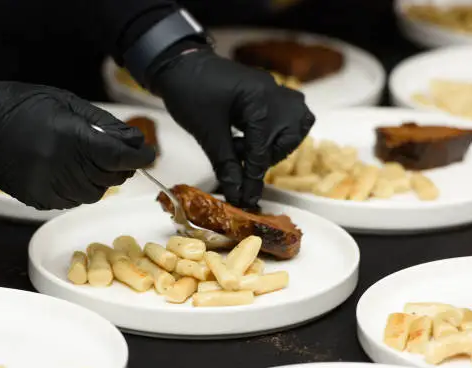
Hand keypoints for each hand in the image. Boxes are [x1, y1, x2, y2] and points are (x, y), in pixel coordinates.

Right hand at [0, 78, 154, 209]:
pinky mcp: (37, 199)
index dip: (139, 156)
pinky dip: (81, 188)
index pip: (119, 156)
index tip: (148, 153)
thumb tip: (133, 141)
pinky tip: (73, 172)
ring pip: (94, 193)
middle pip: (110, 178)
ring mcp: (48, 186)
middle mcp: (62, 167)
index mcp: (71, 138)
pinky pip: (73, 200)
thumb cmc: (23, 104)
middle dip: (121, 166)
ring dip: (102, 179)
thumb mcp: (67, 102)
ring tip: (93, 161)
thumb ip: (103, 124)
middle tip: (119, 154)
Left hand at [151, 49, 313, 207]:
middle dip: (264, 157)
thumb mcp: (207, 132)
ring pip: (291, 129)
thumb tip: (237, 193)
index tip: (248, 199)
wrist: (180, 64)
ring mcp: (275, 90)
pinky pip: (284, 117)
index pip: (263, 150)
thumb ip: (226, 163)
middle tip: (240, 161)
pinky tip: (246, 137)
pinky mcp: (269, 92)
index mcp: (260, 100)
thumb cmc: (190, 92)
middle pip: (286, 140)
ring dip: (269, 145)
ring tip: (241, 147)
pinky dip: (269, 133)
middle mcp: (275, 93)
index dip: (254, 179)